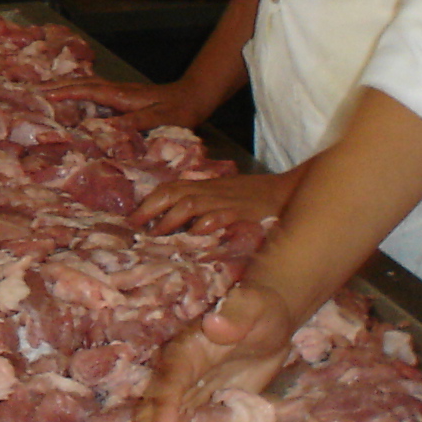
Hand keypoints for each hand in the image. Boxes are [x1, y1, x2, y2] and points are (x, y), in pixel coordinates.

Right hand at [48, 76, 205, 130]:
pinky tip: (71, 97)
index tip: (44, 96)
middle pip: (81, 84)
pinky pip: (93, 92)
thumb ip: (136, 122)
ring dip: (65, 87)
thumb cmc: (178, 111)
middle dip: (57, 86)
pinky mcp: (122, 97)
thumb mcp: (160, 119)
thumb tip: (110, 129)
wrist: (194, 98)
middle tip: (33, 90)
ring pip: (86, 86)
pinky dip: (77, 92)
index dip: (65, 93)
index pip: (87, 91)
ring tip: (44, 92)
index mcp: (121, 96)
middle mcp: (116, 91)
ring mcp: (118, 92)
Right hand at [133, 281, 295, 421]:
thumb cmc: (260, 310)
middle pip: (156, 407)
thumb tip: (213, 322)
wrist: (269, 323)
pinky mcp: (203, 407)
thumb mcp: (253, 307)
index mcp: (186, 350)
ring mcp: (189, 393)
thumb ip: (236, 314)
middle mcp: (179, 374)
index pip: (170, 381)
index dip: (163, 408)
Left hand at [137, 168, 297, 235]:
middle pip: (173, 193)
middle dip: (151, 208)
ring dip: (170, 219)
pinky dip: (205, 224)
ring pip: (190, 203)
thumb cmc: (254, 198)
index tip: (132, 218)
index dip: (149, 202)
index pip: (170, 188)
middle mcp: (211, 191)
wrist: (289, 191)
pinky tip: (195, 234)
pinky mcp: (241, 212)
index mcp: (205, 187)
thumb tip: (176, 225)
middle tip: (135, 227)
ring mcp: (226, 201)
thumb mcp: (224, 197)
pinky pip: (220, 215)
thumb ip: (203, 207)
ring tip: (156, 235)